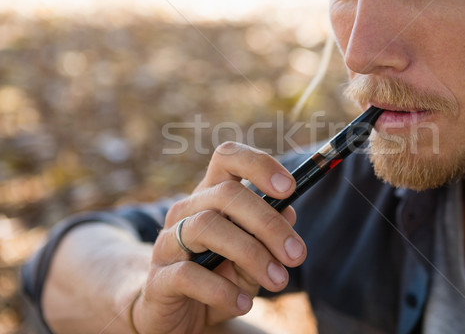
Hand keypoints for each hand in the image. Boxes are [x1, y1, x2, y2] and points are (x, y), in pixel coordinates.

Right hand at [132, 142, 306, 333]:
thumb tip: (289, 213)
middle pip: (225, 194)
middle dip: (268, 223)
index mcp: (210, 196)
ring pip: (207, 227)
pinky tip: (243, 302)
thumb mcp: (253, 255)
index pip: (227, 158)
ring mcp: (168, 243)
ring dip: (251, 254)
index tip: (289, 188)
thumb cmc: (220, 276)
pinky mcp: (158, 279)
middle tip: (296, 254)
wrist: (178, 315)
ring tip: (277, 280)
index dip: (259, 164)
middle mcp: (186, 211)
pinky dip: (222, 290)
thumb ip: (268, 235)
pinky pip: (188, 274)